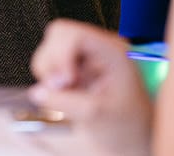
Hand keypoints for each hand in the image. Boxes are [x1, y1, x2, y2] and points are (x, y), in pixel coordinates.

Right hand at [29, 20, 151, 155]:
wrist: (134, 138)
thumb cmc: (129, 127)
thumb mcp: (99, 115)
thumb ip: (67, 102)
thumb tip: (38, 92)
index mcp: (111, 50)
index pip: (74, 35)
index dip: (61, 56)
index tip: (65, 81)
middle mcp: (97, 47)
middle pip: (58, 35)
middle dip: (52, 64)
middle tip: (63, 89)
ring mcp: (85, 56)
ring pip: (50, 47)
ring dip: (50, 73)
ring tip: (68, 93)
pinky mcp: (75, 67)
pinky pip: (51, 64)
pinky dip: (51, 80)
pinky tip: (67, 93)